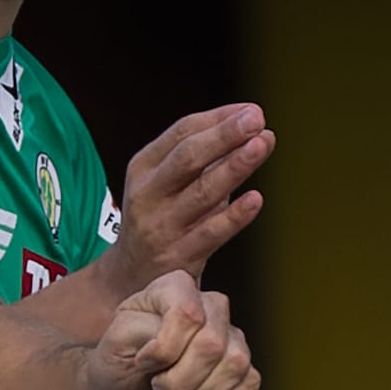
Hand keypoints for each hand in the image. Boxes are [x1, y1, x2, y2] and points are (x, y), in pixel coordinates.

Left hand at [91, 270, 255, 389]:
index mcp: (176, 289)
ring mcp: (231, 338)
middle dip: (179, 380)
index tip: (141, 363)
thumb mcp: (114, 344)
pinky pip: (249, 384)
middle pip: (212, 343)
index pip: (188, 313)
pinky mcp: (244, 370)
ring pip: (235, 364)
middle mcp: (210, 307)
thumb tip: (181, 341)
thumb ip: (142, 328)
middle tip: (158, 385)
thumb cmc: (118, 368)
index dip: (164, 349)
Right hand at [100, 105, 270, 301]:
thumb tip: (253, 124)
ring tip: (261, 145)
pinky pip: (210, 234)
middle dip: (224, 136)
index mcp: (144, 167)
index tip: (252, 111)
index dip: (219, 119)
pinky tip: (255, 200)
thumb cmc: (161, 218)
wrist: (129, 277)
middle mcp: (148, 195)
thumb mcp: (167, 181)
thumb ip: (205, 155)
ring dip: (235, 167)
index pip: (182, 133)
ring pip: (202, 193)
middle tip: (255, 120)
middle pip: (187, 158)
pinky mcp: (179, 258)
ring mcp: (162, 227)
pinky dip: (234, 217)